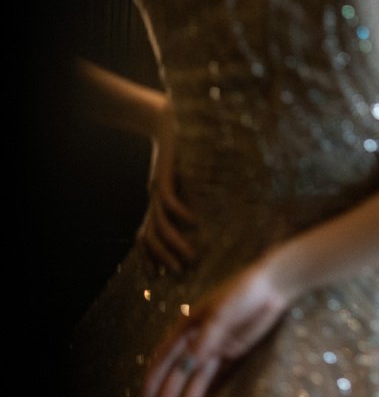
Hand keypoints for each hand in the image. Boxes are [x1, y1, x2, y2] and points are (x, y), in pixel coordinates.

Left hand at [136, 100, 197, 270]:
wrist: (167, 120)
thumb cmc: (182, 148)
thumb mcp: (187, 176)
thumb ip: (194, 193)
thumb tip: (213, 209)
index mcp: (158, 202)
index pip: (147, 236)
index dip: (150, 256)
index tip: (159, 276)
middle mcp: (154, 200)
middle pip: (151, 237)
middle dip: (163, 257)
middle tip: (179, 272)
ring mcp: (157, 190)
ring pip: (161, 225)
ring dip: (173, 243)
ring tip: (189, 256)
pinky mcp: (164, 177)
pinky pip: (170, 201)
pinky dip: (181, 213)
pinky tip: (194, 220)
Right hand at [143, 257, 290, 396]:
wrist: (272, 288)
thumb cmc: (242, 293)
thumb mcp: (220, 314)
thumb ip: (204, 340)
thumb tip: (186, 365)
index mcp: (189, 324)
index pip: (166, 355)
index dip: (154, 376)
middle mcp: (199, 338)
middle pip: (180, 369)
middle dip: (169, 392)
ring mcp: (216, 346)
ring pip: (197, 376)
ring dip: (187, 396)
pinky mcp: (232, 353)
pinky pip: (216, 376)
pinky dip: (206, 391)